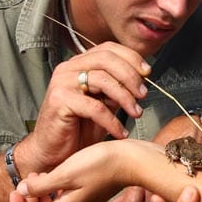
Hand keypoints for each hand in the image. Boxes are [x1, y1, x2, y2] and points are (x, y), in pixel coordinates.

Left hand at [9, 141, 133, 201]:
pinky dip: (54, 188)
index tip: (18, 192)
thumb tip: (23, 191)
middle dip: (28, 201)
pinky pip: (64, 198)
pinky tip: (58, 172)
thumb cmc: (102, 165)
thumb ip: (41, 186)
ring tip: (41, 173)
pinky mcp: (88, 194)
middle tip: (28, 180)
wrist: (132, 161)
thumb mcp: (65, 173)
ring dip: (41, 193)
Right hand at [17, 42, 149, 174]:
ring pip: (103, 80)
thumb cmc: (79, 128)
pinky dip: (112, 121)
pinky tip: (120, 132)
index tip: (147, 72)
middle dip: (131, 76)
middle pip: (107, 59)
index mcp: (80, 64)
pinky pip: (95, 107)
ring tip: (136, 113)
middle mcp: (68, 68)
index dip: (131, 57)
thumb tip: (142, 78)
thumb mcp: (104, 102)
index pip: (108, 49)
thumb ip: (118, 87)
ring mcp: (62, 82)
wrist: (54, 152)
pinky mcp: (59, 100)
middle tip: (143, 94)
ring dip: (125, 97)